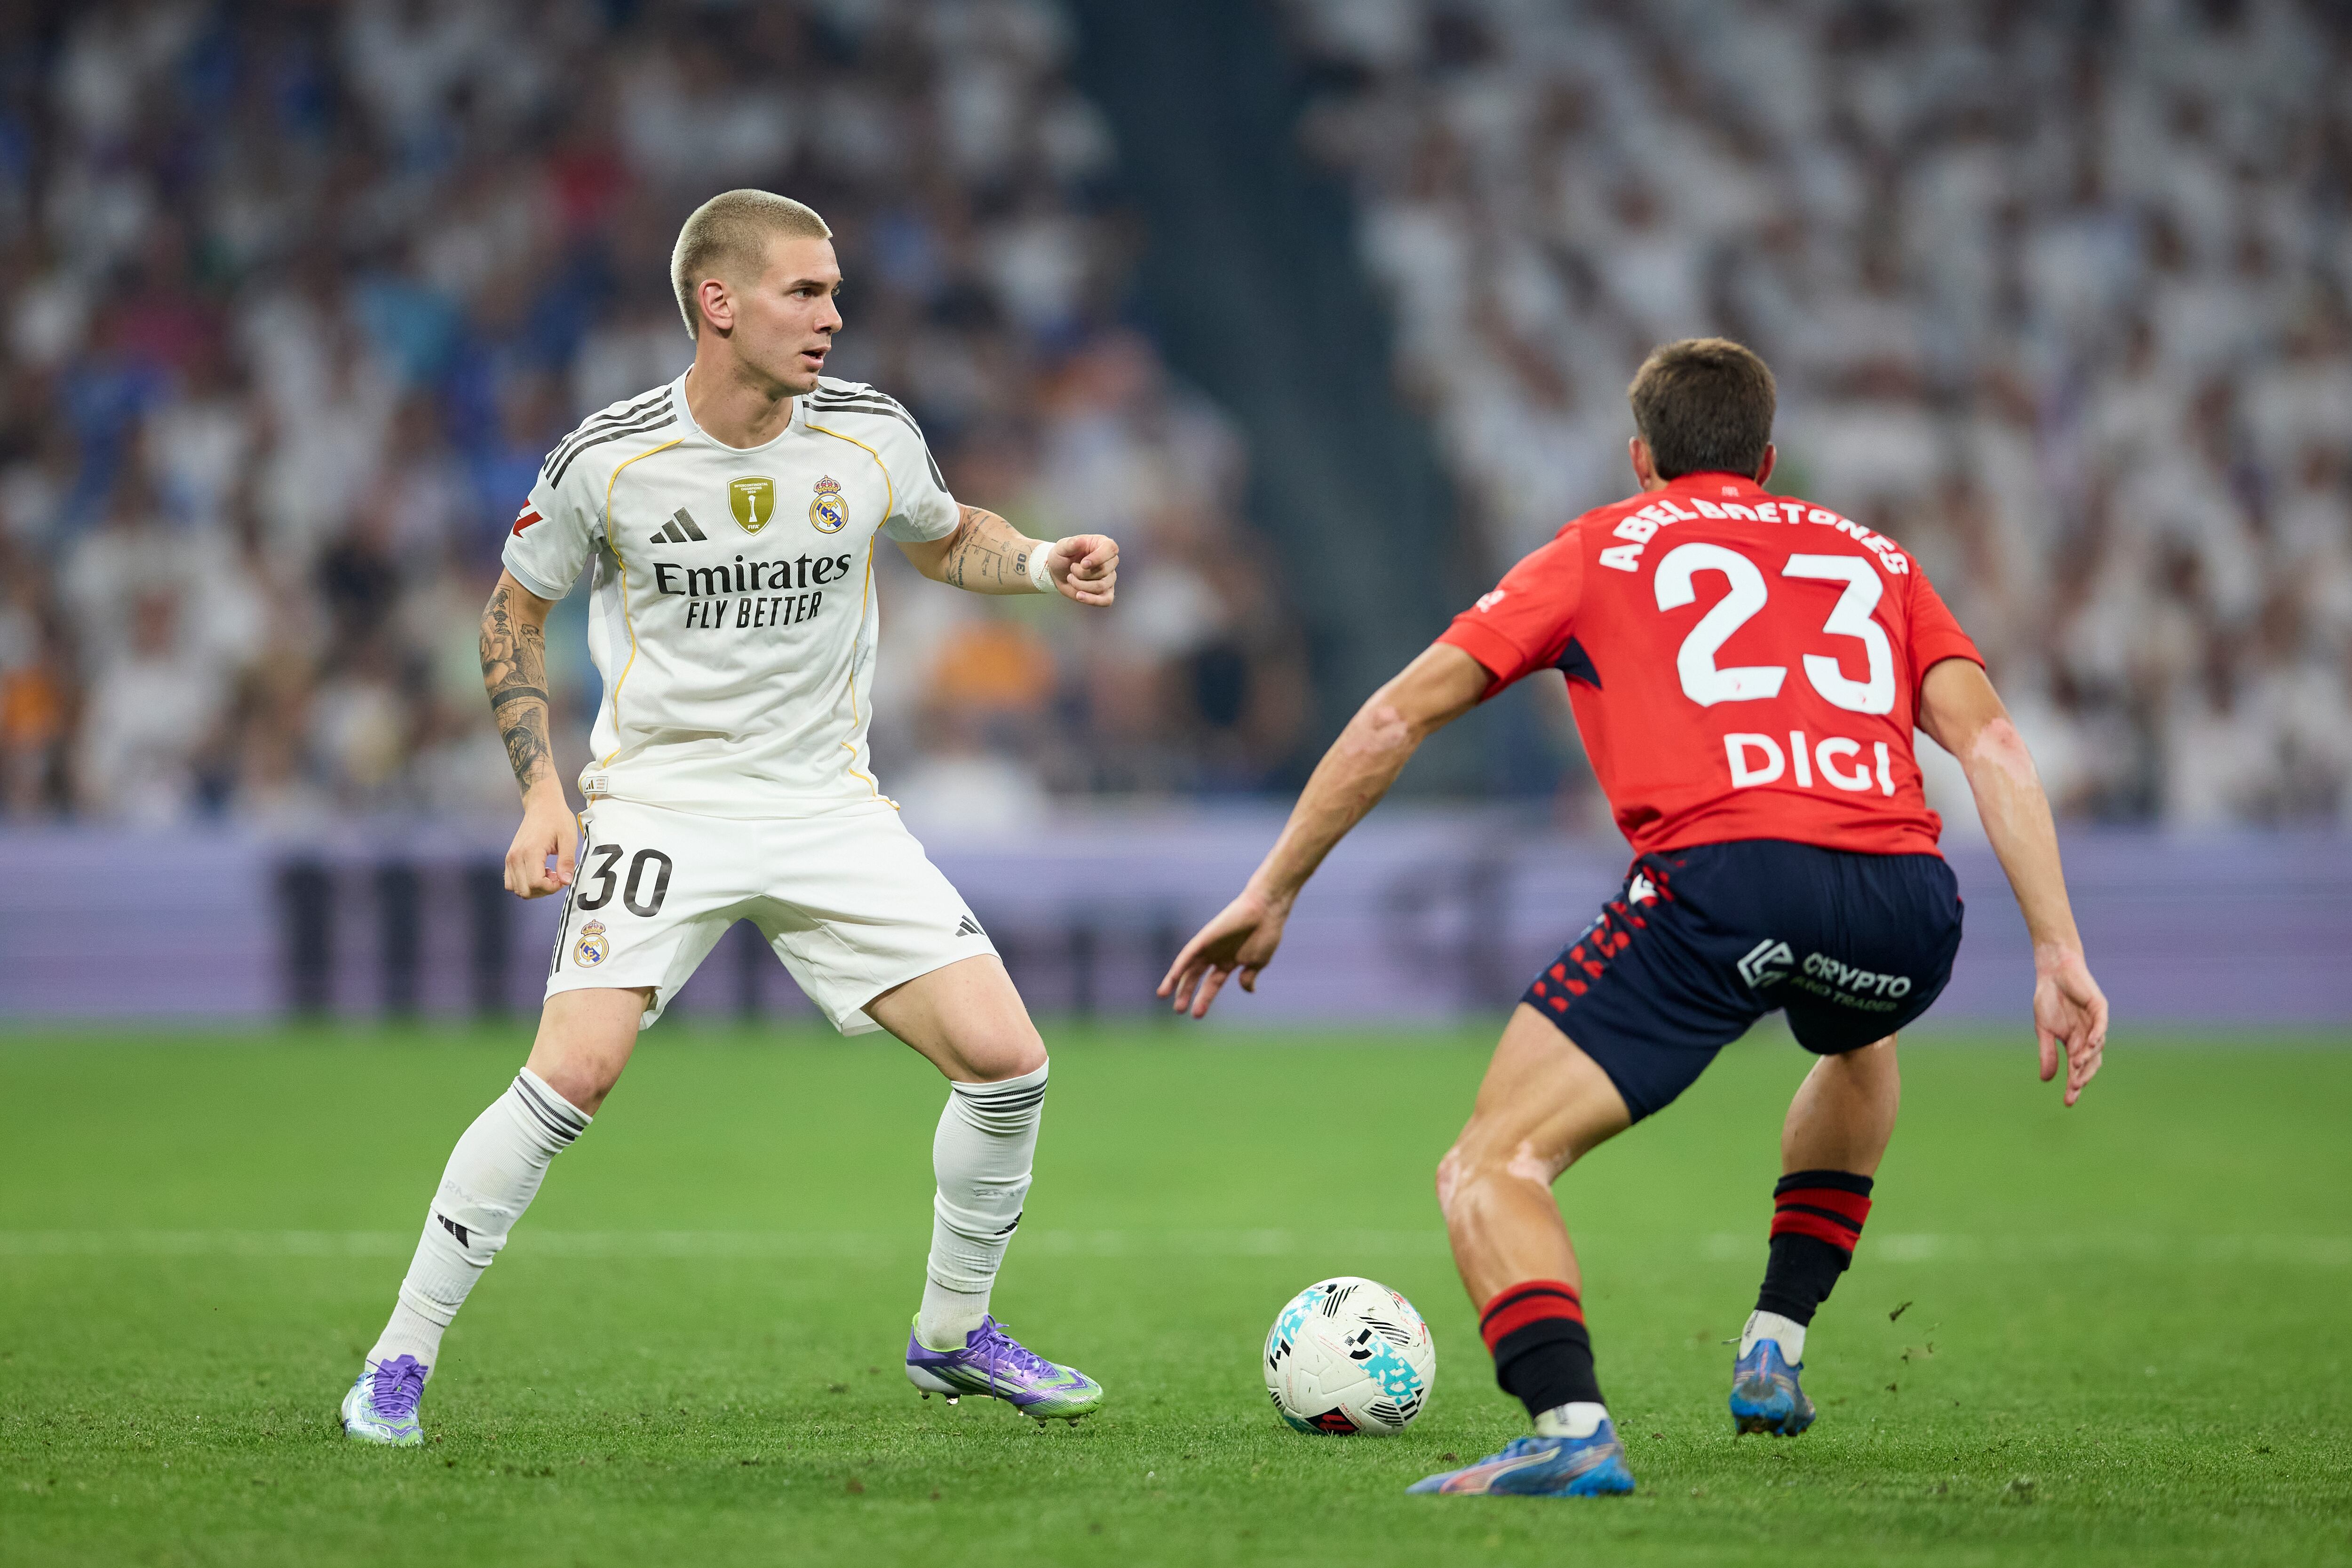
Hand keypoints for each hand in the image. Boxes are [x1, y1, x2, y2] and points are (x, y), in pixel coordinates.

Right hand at [504, 782, 577, 898]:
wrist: (542, 804)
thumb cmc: (557, 819)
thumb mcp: (568, 838)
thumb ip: (566, 861)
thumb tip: (566, 881)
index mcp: (530, 851)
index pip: (536, 884)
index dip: (552, 887)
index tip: (562, 877)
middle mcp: (515, 857)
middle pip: (525, 891)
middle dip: (544, 890)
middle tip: (557, 876)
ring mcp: (510, 858)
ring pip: (516, 889)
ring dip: (534, 888)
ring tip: (548, 873)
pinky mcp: (509, 858)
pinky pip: (511, 882)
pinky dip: (525, 883)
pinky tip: (539, 871)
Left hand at [1048, 534, 1117, 605]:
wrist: (1057, 572)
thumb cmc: (1062, 556)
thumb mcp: (1062, 547)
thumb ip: (1071, 544)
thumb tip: (1081, 541)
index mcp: (1102, 544)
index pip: (1110, 549)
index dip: (1098, 558)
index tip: (1083, 563)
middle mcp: (1109, 561)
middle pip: (1104, 570)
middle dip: (1082, 573)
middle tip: (1071, 568)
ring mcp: (1109, 578)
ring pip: (1101, 586)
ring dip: (1080, 585)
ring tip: (1071, 578)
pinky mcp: (1105, 592)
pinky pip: (1106, 600)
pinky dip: (1091, 600)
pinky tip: (1079, 595)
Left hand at [1158, 887, 1288, 1018]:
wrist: (1267, 910)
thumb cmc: (1266, 933)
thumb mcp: (1258, 962)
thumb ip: (1249, 977)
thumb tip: (1247, 990)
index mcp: (1229, 962)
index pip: (1212, 984)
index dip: (1203, 999)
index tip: (1196, 1014)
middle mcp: (1216, 954)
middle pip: (1195, 976)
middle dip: (1186, 992)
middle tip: (1178, 1010)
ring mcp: (1210, 946)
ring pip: (1187, 966)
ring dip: (1175, 981)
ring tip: (1163, 995)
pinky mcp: (1205, 937)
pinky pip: (1189, 953)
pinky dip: (1180, 965)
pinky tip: (1173, 978)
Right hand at [2032, 943, 2107, 1105]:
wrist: (2053, 971)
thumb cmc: (2049, 999)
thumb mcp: (2044, 1030)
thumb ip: (2047, 1053)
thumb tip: (2047, 1080)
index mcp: (2075, 1043)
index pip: (2076, 1069)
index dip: (2073, 1085)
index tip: (2068, 1102)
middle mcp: (2088, 1036)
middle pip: (2091, 1063)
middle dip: (2083, 1077)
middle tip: (2074, 1089)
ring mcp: (2095, 1023)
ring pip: (2096, 1046)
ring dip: (2087, 1058)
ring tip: (2076, 1068)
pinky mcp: (2099, 1008)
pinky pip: (2101, 1025)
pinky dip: (2097, 1036)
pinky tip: (2089, 1045)